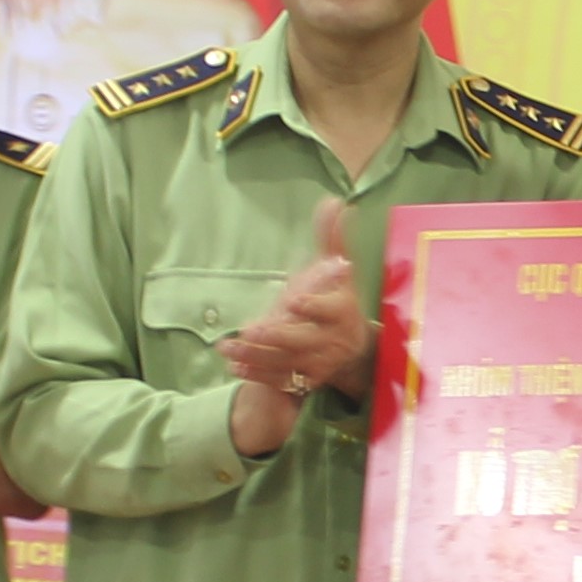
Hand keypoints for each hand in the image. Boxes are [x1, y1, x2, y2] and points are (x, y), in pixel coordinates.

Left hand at [219, 196, 373, 400]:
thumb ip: (332, 239)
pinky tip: (234, 365)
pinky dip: (257, 374)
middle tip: (250, 329)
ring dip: (255, 355)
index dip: (313, 306)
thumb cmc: (339, 300)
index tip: (294, 301)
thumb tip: (334, 201)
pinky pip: (280, 380)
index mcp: (342, 310)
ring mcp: (319, 363)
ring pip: (286, 361)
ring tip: (226, 348)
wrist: (355, 349)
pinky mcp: (306, 380)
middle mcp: (333, 339)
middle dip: (276, 335)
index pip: (330, 309)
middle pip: (303, 339)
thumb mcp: (338, 270)